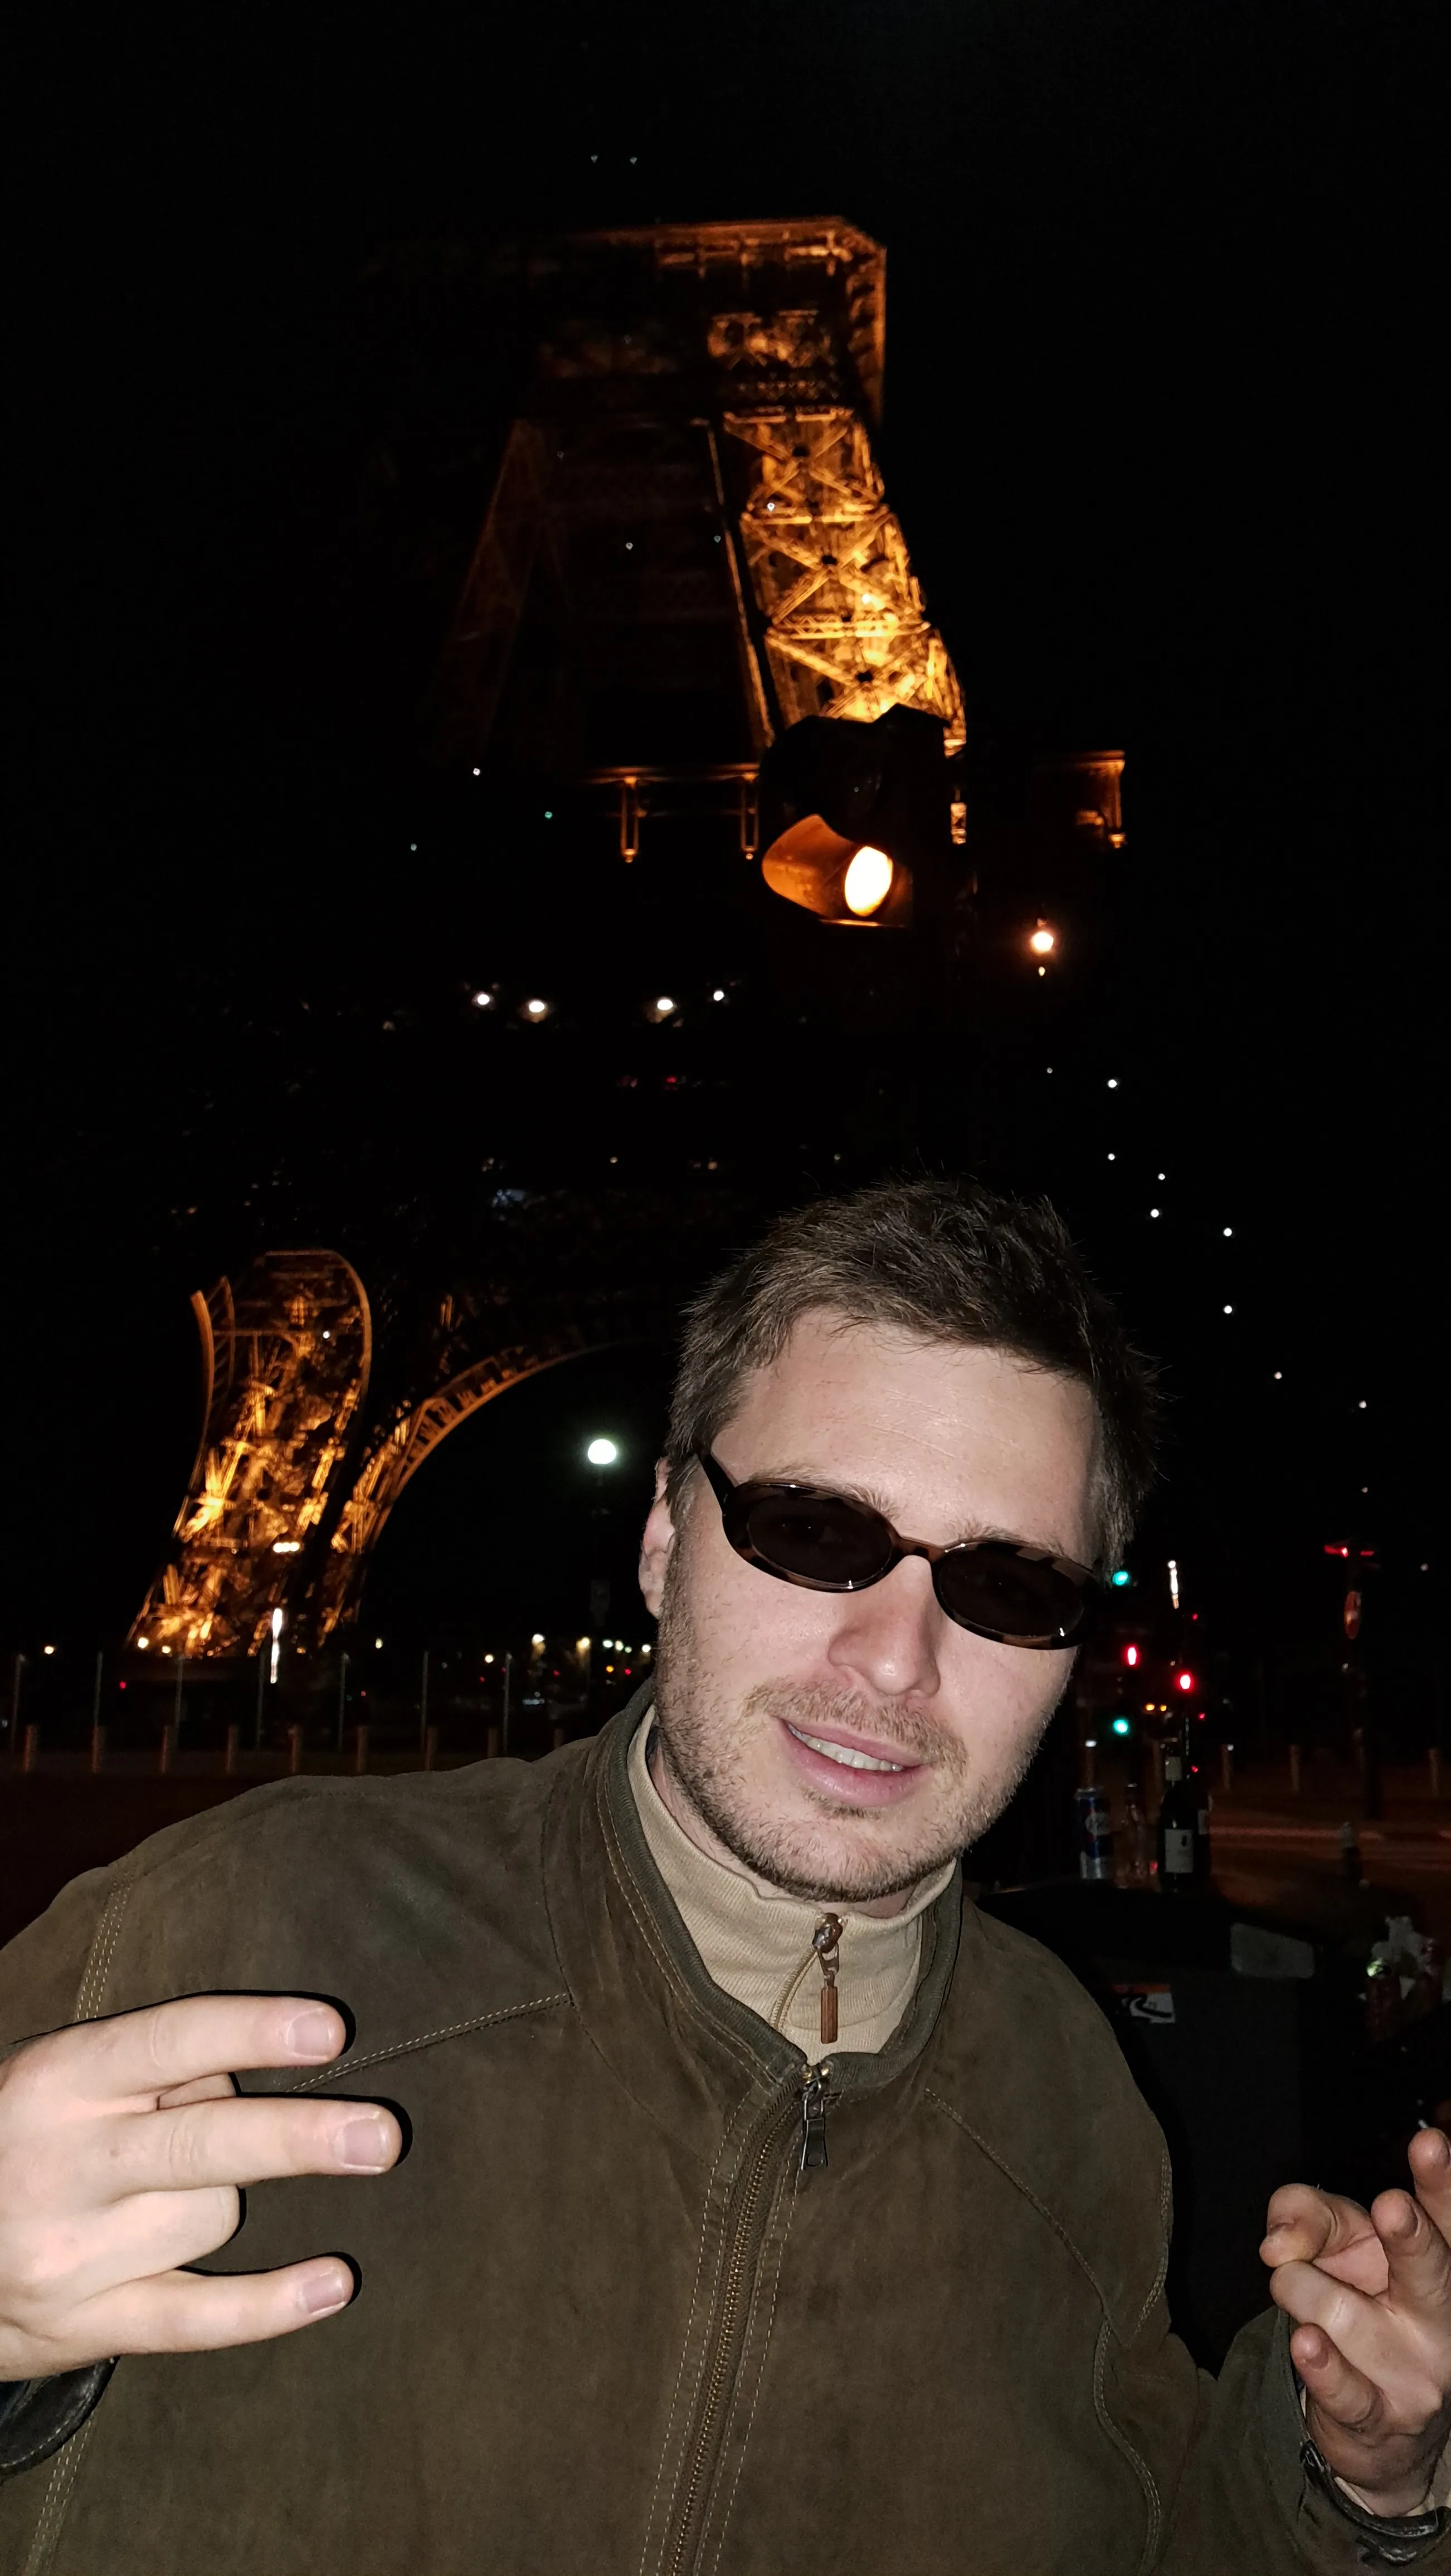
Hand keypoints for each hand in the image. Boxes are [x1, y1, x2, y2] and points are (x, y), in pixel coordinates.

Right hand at [0, 1995, 400, 2378]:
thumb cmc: (25, 2134)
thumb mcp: (63, 2076)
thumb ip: (151, 2067)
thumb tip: (254, 2075)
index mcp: (60, 2078)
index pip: (170, 2042)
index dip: (253, 2032)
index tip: (330, 2030)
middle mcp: (62, 2162)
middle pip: (203, 2144)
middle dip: (297, 2139)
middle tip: (381, 2135)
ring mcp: (70, 2252)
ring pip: (212, 2217)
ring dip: (225, 2195)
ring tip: (173, 2185)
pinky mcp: (82, 2324)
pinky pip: (194, 2318)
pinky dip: (267, 2306)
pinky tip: (332, 2284)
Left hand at [1261, 2128, 1450, 2515]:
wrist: (1373, 2423)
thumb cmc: (1355, 2303)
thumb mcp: (1333, 2245)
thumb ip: (1306, 2216)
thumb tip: (1278, 2240)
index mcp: (1437, 2258)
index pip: (1446, 2214)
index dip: (1441, 2179)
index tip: (1429, 2142)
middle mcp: (1442, 2313)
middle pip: (1428, 2266)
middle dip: (1409, 2236)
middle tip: (1391, 2207)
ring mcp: (1418, 2370)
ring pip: (1338, 2310)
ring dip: (1297, 2290)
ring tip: (1298, 2292)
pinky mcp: (1382, 2416)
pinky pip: (1342, 2386)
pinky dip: (1318, 2363)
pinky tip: (1306, 2344)